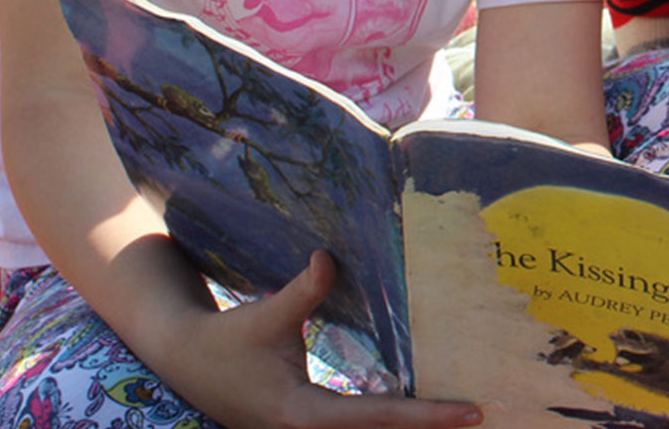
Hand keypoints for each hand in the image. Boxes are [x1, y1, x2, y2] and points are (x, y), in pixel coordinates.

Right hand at [170, 251, 483, 428]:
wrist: (185, 361)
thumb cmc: (226, 340)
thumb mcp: (265, 315)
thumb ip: (303, 291)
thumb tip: (330, 257)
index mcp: (301, 415)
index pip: (377, 418)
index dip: (427, 415)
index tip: (470, 411)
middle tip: (484, 416)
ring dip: (412, 427)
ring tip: (463, 414)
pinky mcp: (308, 428)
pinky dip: (390, 422)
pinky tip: (420, 410)